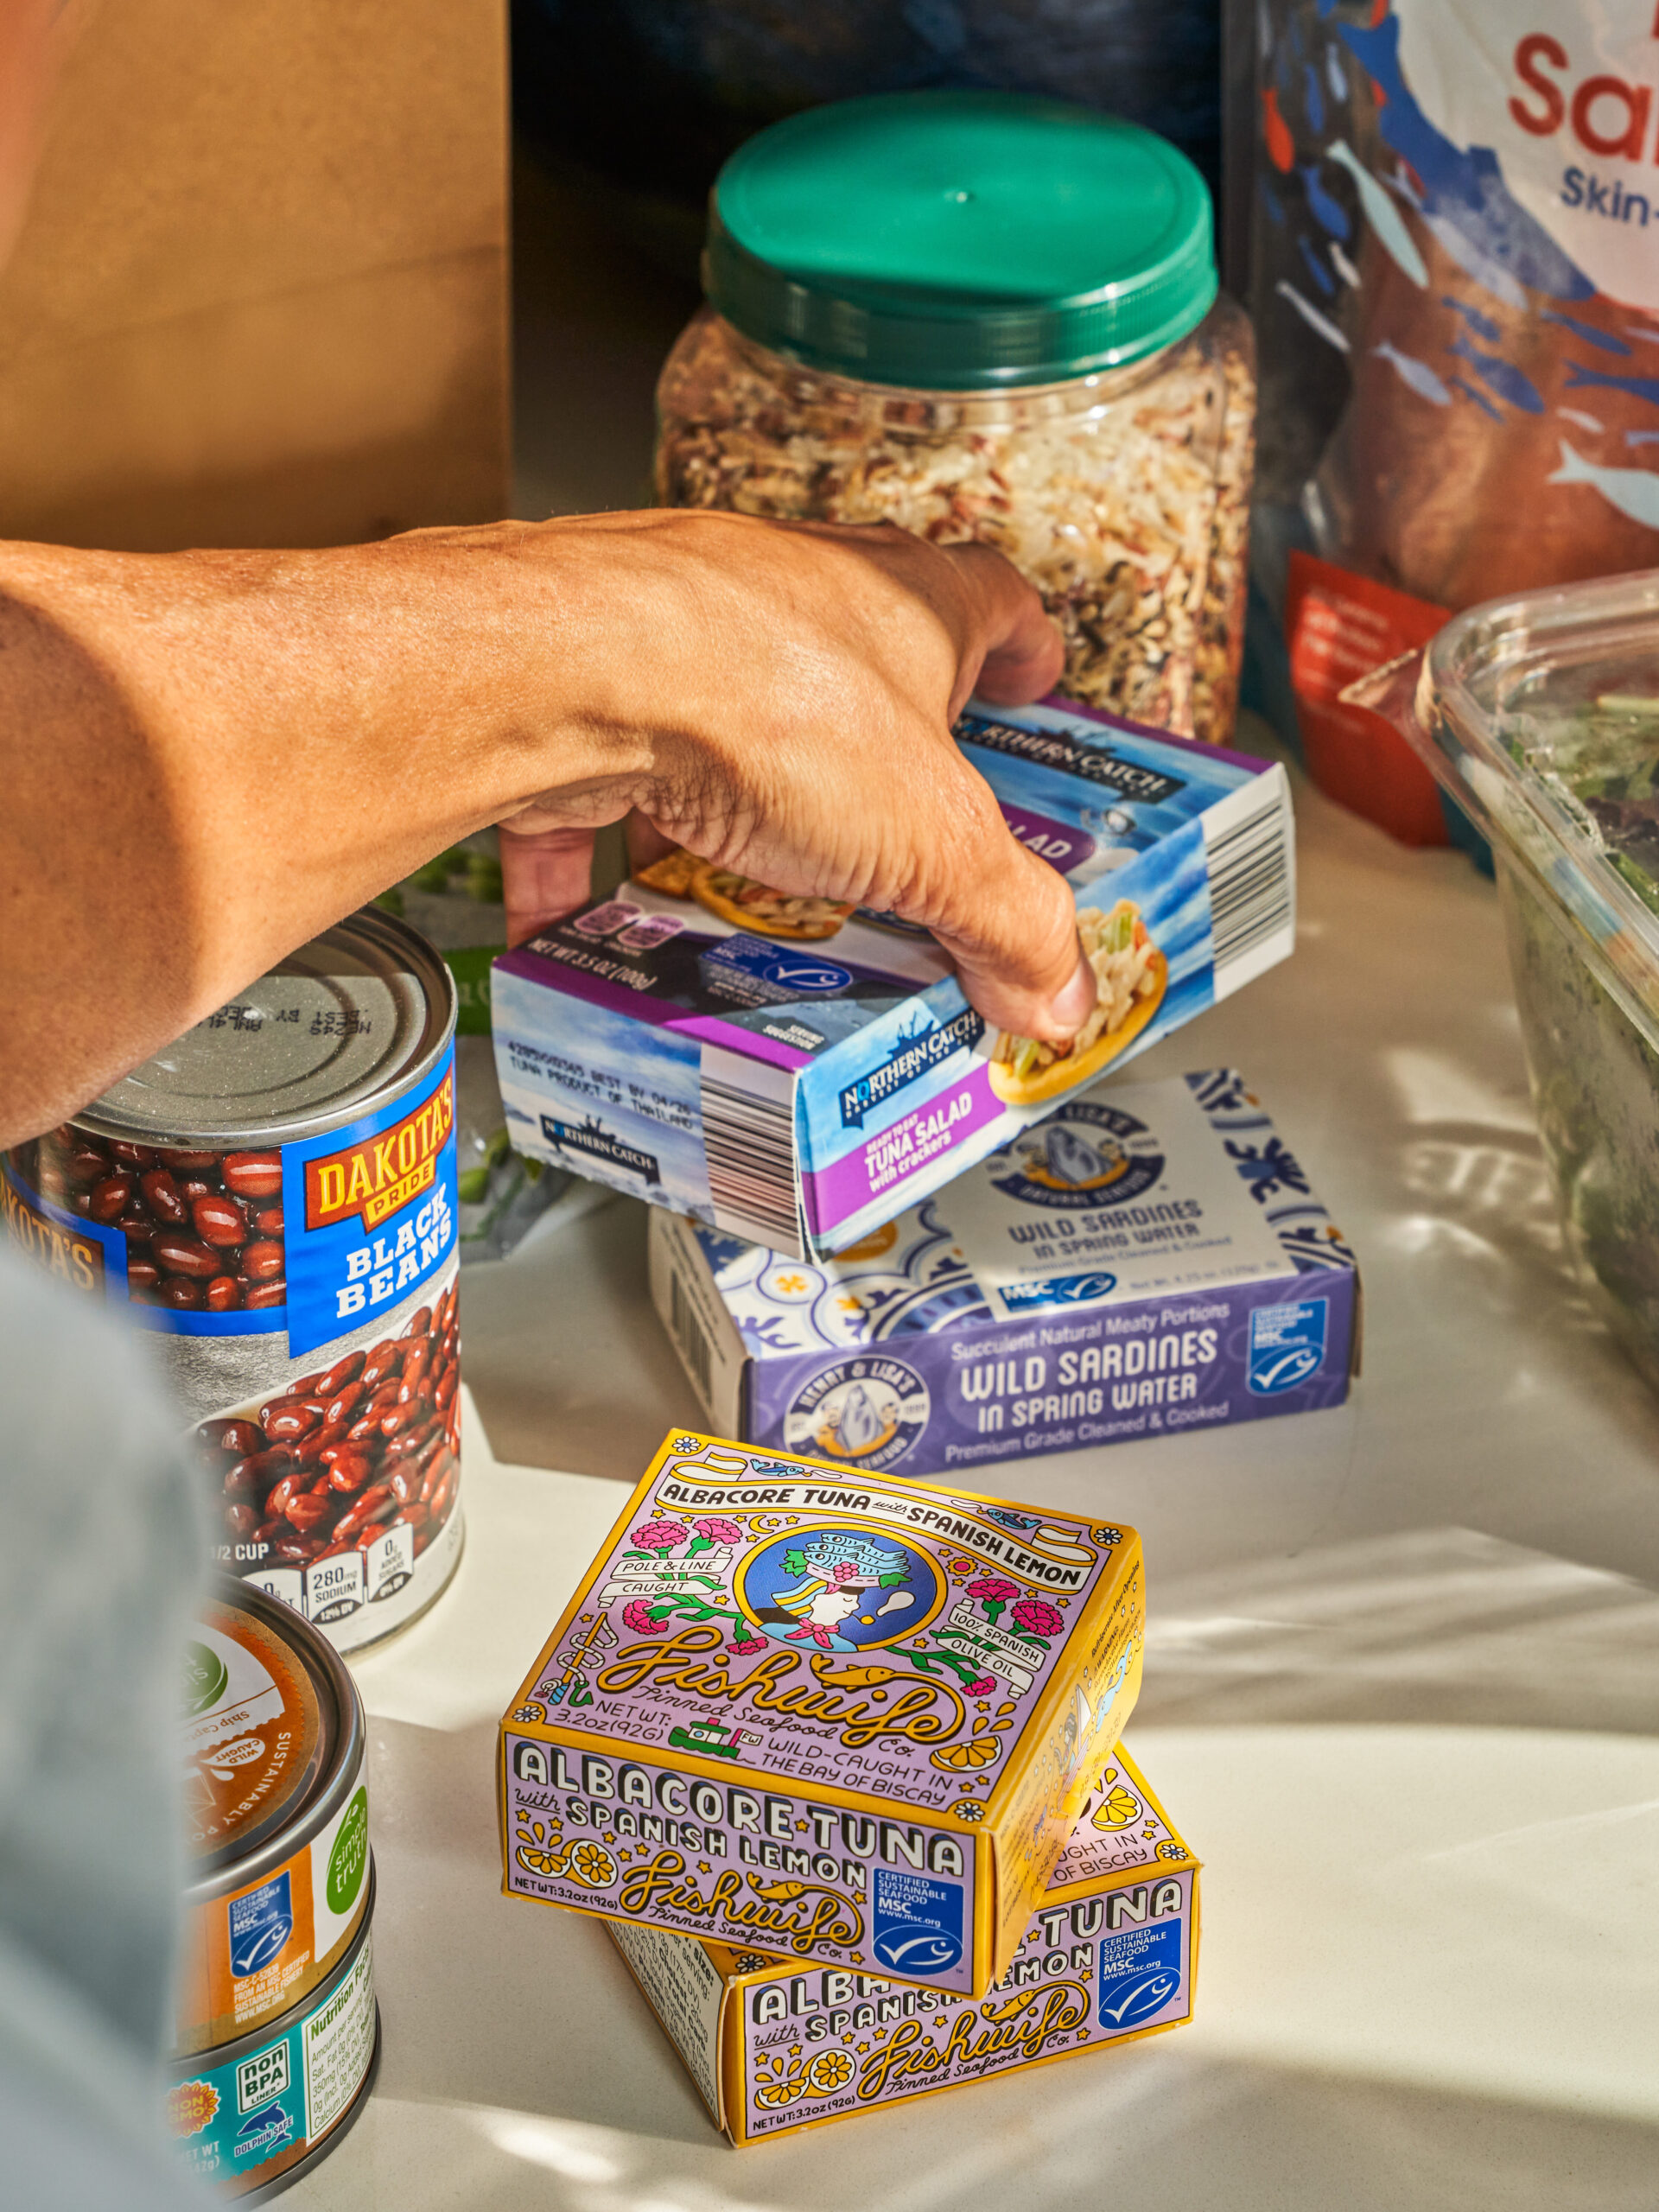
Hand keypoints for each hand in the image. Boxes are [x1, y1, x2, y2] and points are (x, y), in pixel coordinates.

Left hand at [497, 511, 1094, 1045]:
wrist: (567, 669)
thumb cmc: (766, 703)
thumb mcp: (936, 843)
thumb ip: (1009, 922)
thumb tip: (1059, 993)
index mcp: (905, 600)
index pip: (994, 601)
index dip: (1021, 650)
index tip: (1032, 689)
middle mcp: (791, 595)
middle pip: (857, 670)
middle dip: (877, 759)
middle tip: (896, 837)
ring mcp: (678, 629)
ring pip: (723, 722)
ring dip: (736, 809)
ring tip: (746, 903)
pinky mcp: (581, 686)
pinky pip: (591, 781)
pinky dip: (590, 860)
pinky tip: (587, 934)